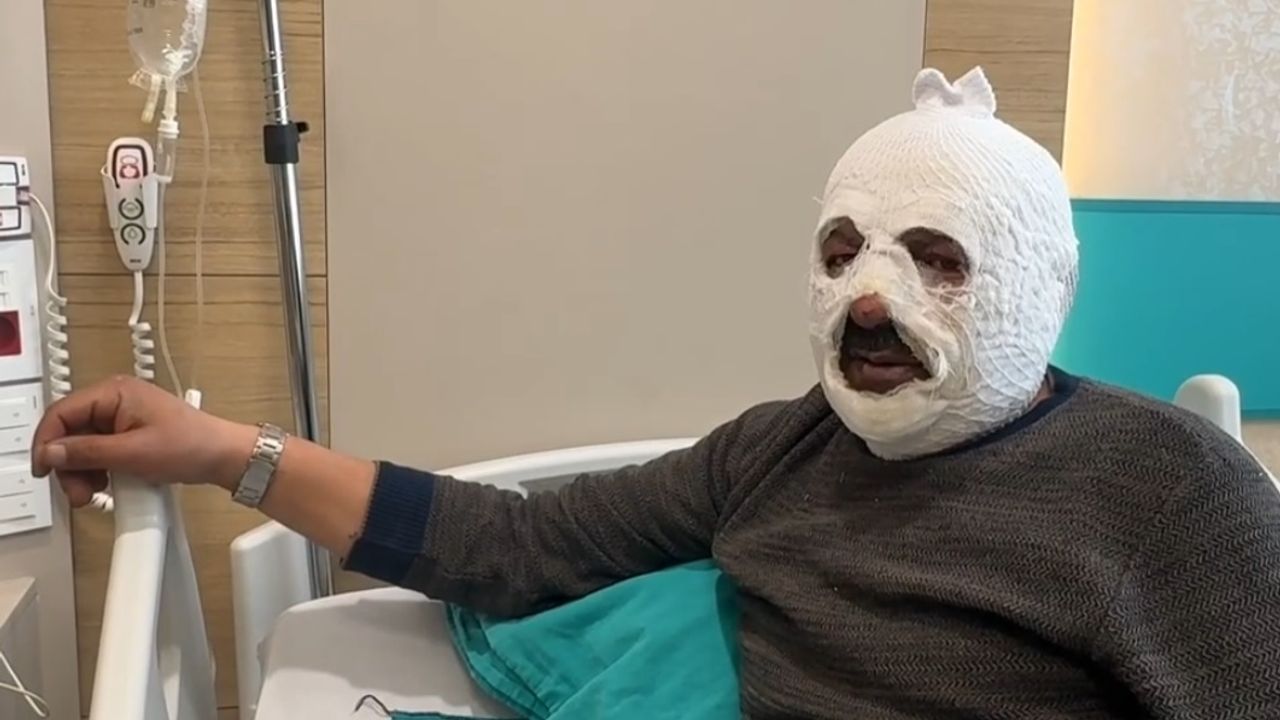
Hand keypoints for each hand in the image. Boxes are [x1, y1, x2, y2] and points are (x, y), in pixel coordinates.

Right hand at [31, 376, 256, 506]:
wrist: (224, 457)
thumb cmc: (191, 446)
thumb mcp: (132, 453)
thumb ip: (87, 453)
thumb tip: (52, 452)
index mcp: (114, 392)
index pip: (61, 412)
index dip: (47, 442)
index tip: (45, 470)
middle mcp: (116, 400)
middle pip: (71, 432)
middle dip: (69, 464)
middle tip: (79, 492)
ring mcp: (124, 417)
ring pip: (84, 445)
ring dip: (83, 471)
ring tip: (95, 493)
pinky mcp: (131, 434)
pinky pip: (101, 451)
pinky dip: (99, 470)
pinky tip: (108, 485)